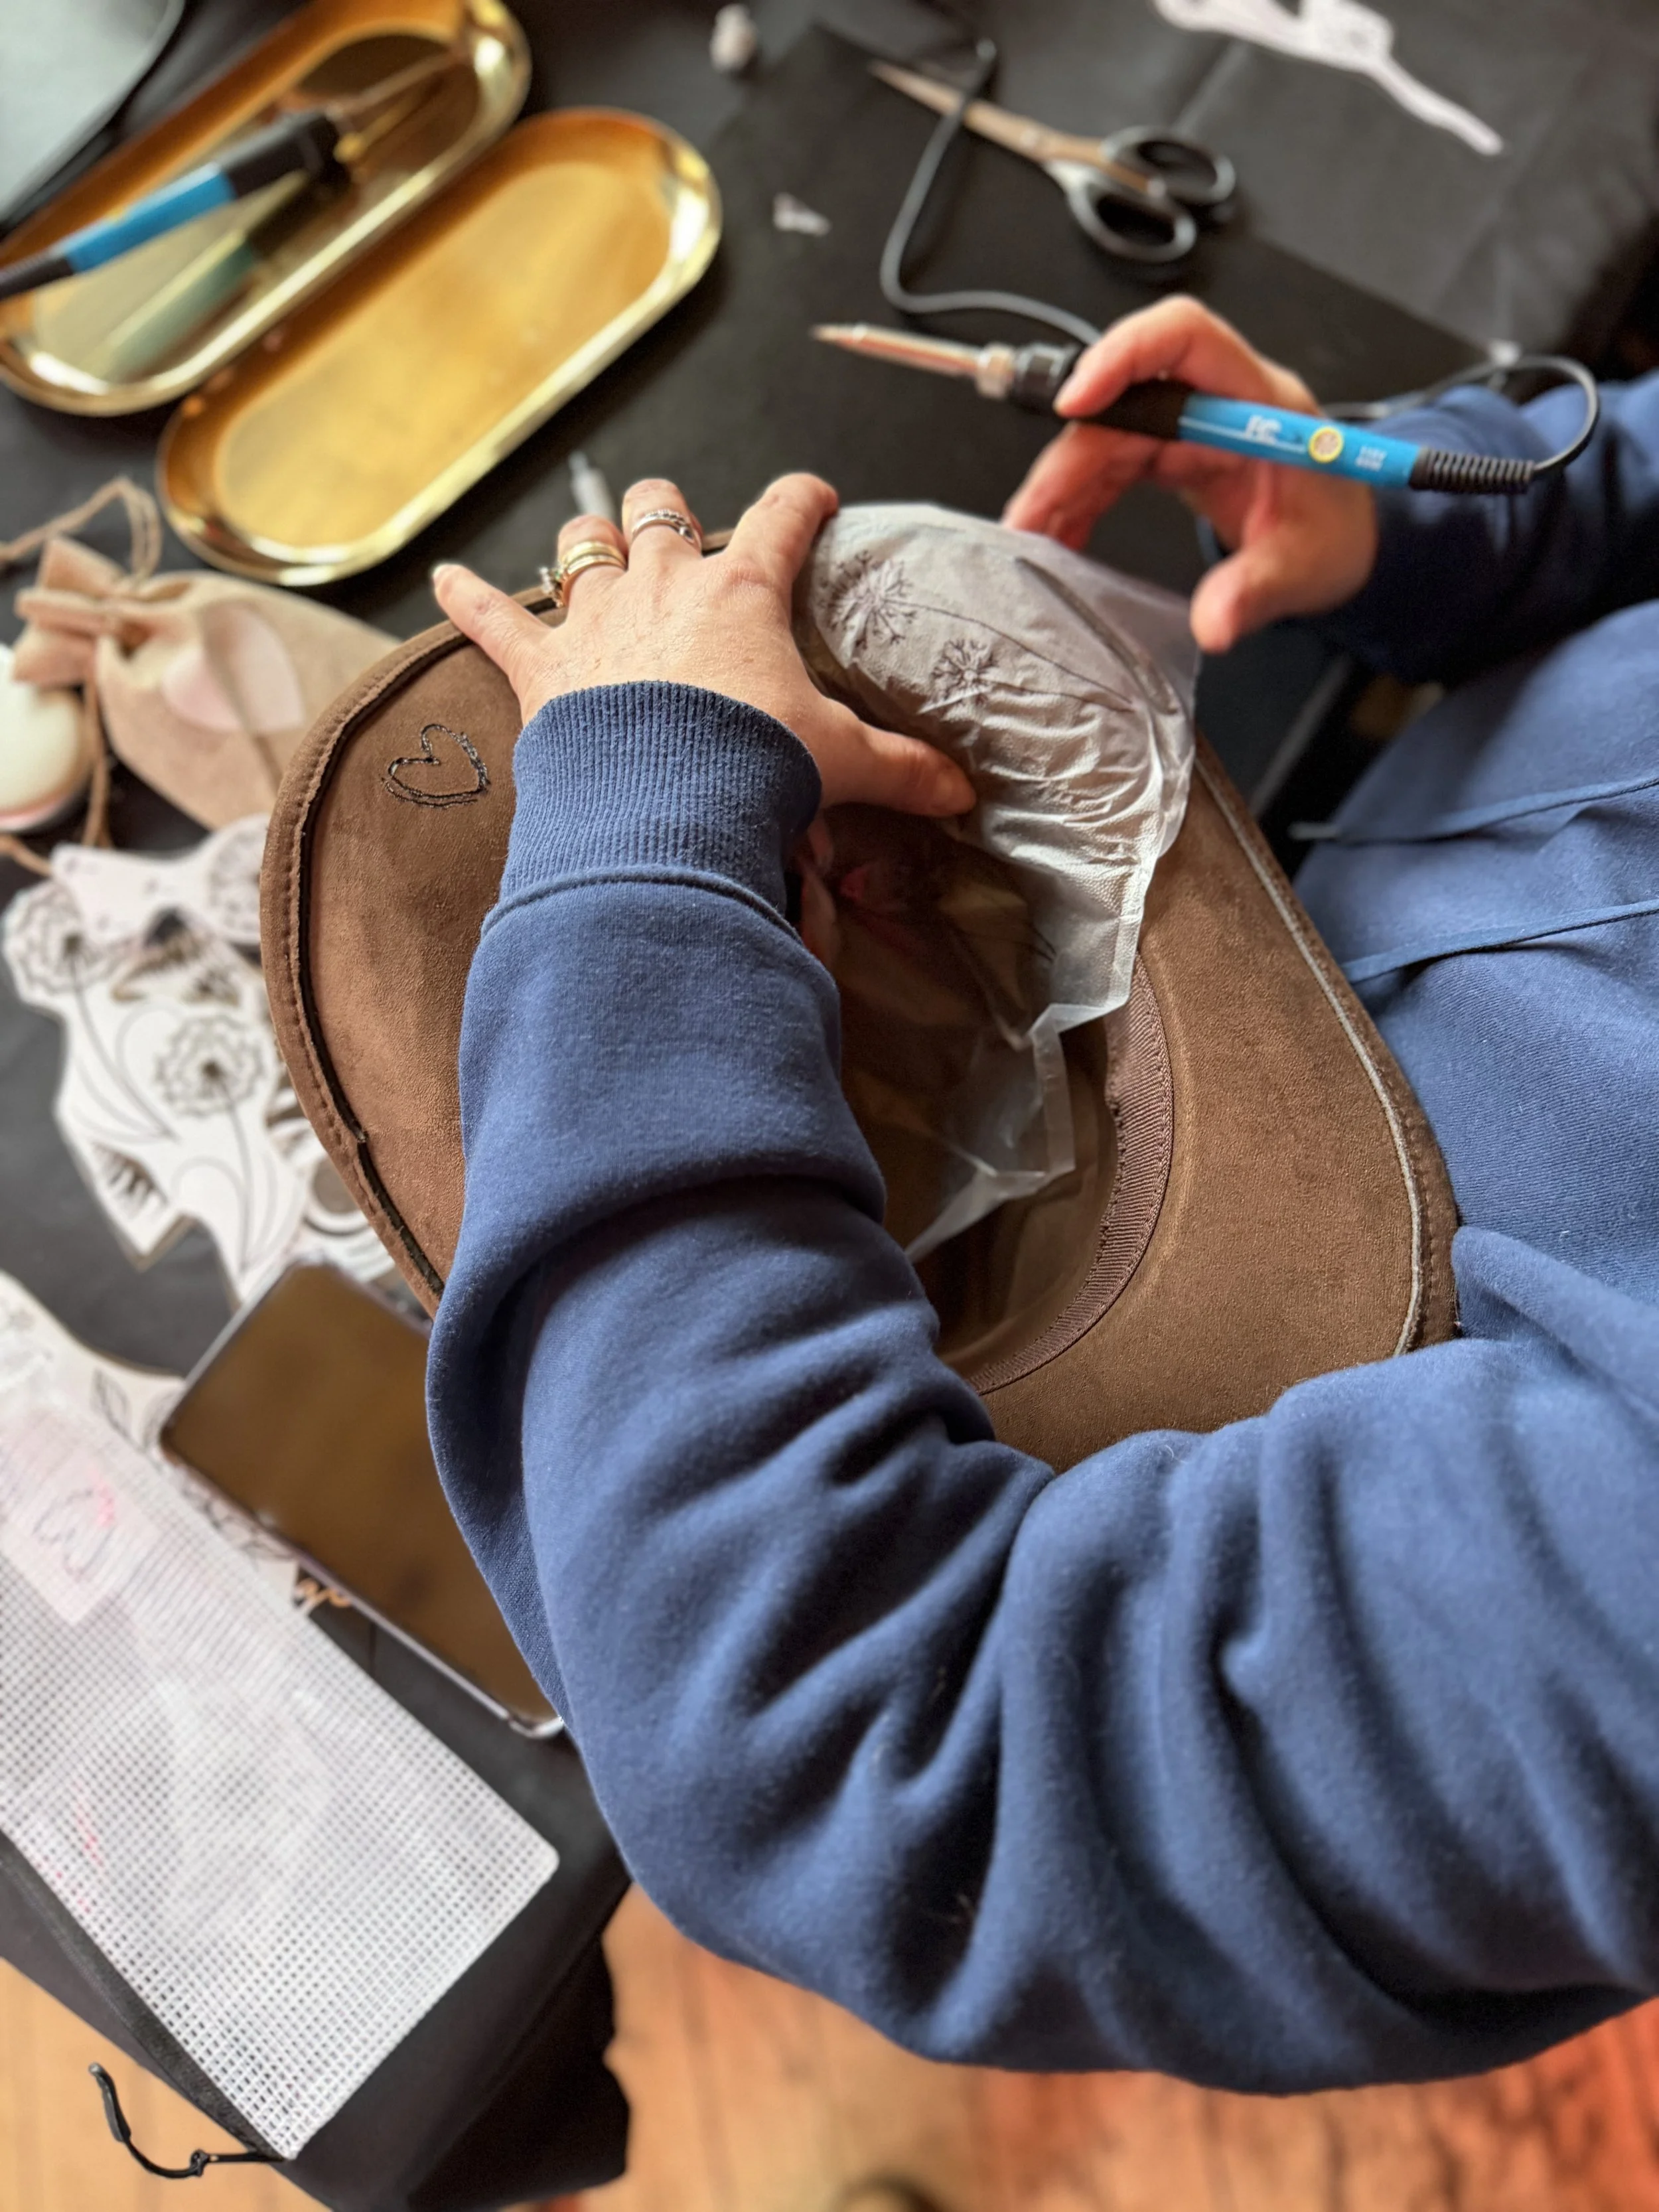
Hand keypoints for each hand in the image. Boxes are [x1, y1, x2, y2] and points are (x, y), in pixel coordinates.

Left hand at [432, 473, 973, 815]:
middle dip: (668, 509)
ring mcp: (595, 619)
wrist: (662, 810)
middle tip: (678, 525)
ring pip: (582, 545)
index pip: (783, 517)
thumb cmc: (752, 771)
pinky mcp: (538, 665)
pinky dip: (464, 596)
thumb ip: (903, 771)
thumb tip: (962, 791)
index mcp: (742, 594)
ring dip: (587, 542)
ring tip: (591, 548)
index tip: (813, 497)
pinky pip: (489, 616)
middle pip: (659, 508)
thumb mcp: (840, 765)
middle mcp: (664, 586)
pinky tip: (442, 576)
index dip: (802, 500)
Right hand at [1001, 298, 1379, 653]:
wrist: (1343, 540)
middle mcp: (1216, 401)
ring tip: (1030, 539)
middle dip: (1071, 457)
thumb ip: (1256, 591)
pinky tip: (1059, 541)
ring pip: (1107, 438)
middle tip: (1030, 517)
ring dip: (1063, 487)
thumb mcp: (1306, 568)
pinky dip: (1079, 504)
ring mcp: (1190, 427)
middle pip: (1125, 403)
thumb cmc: (1335, 533)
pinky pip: (1112, 467)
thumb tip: (1212, 625)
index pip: (1186, 338)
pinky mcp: (1172, 454)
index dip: (1125, 356)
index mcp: (1257, 401)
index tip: (1076, 403)